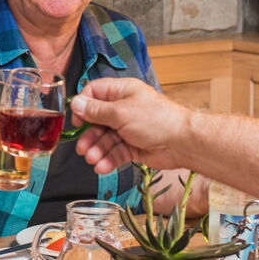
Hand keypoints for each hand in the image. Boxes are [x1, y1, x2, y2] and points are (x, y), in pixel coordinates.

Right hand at [69, 77, 191, 173]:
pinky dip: (108, 159)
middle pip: (97, 120)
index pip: (94, 94)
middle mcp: (123, 109)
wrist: (182, 143)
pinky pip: (115, 152)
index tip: (77, 120)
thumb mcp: (120, 112)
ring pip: (105, 139)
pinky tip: (102, 167)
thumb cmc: (156, 120)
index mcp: (121, 92)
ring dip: (97, 150)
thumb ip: (96, 110)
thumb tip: (76, 103)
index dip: (83, 106)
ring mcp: (128, 128)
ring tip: (93, 160)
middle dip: (89, 135)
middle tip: (82, 148)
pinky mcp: (133, 146)